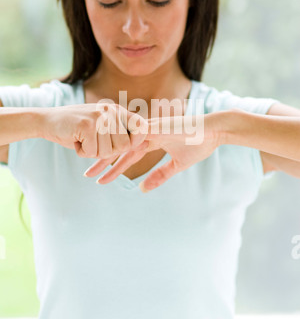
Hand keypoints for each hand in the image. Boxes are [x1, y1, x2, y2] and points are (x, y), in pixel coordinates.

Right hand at [41, 103, 149, 158]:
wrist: (48, 120)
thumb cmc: (78, 129)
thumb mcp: (103, 128)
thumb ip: (121, 134)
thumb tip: (145, 144)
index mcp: (117, 110)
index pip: (141, 127)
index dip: (137, 141)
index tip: (126, 145)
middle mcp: (111, 111)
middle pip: (124, 146)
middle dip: (108, 152)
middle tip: (94, 143)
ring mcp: (99, 117)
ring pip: (107, 152)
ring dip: (93, 152)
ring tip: (83, 140)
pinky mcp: (87, 125)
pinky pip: (92, 152)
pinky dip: (82, 152)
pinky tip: (75, 141)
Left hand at [84, 113, 222, 191]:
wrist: (213, 130)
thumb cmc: (199, 144)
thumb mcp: (177, 165)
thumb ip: (160, 175)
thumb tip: (142, 189)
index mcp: (151, 139)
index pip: (127, 154)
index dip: (114, 167)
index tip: (101, 178)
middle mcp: (145, 133)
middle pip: (118, 149)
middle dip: (102, 162)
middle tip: (87, 175)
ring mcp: (148, 130)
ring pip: (121, 145)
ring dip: (105, 158)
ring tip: (91, 172)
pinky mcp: (153, 128)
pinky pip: (132, 140)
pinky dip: (118, 149)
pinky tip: (105, 159)